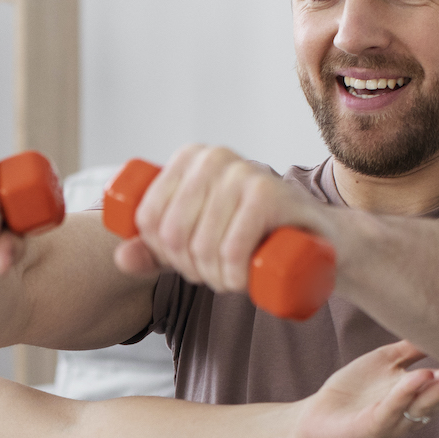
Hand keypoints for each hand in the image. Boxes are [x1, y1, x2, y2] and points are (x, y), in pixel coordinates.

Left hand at [115, 145, 333, 293]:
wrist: (317, 238)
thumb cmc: (252, 236)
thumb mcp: (196, 240)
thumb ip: (152, 249)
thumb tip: (121, 257)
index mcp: (189, 158)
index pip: (149, 218)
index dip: (161, 253)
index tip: (187, 262)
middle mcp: (214, 157)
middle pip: (173, 234)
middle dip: (190, 269)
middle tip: (215, 275)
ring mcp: (243, 172)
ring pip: (203, 245)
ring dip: (215, 278)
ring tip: (232, 279)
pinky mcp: (270, 194)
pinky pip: (232, 248)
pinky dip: (232, 275)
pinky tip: (241, 280)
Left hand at [291, 341, 438, 437]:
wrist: (317, 416)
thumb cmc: (353, 389)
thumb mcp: (386, 362)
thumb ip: (410, 348)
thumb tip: (436, 324)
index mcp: (418, 396)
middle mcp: (411, 411)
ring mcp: (393, 420)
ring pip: (423, 404)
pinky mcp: (372, 427)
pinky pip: (391, 408)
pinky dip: (405, 393)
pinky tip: (418, 377)